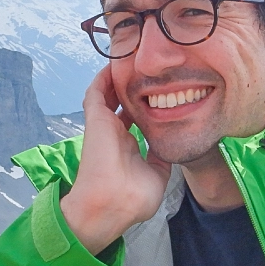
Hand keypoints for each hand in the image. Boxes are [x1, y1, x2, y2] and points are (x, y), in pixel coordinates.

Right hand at [58, 66, 170, 255]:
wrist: (113, 203)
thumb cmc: (134, 196)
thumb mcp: (157, 175)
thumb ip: (160, 156)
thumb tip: (168, 144)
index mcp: (127, 146)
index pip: (133, 120)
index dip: (142, 106)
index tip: (156, 93)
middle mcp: (115, 133)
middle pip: (121, 104)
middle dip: (130, 88)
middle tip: (143, 72)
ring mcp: (104, 124)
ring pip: (107, 95)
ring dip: (116, 80)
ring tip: (129, 62)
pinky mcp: (96, 118)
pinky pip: (96, 91)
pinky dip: (103, 78)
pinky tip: (114, 66)